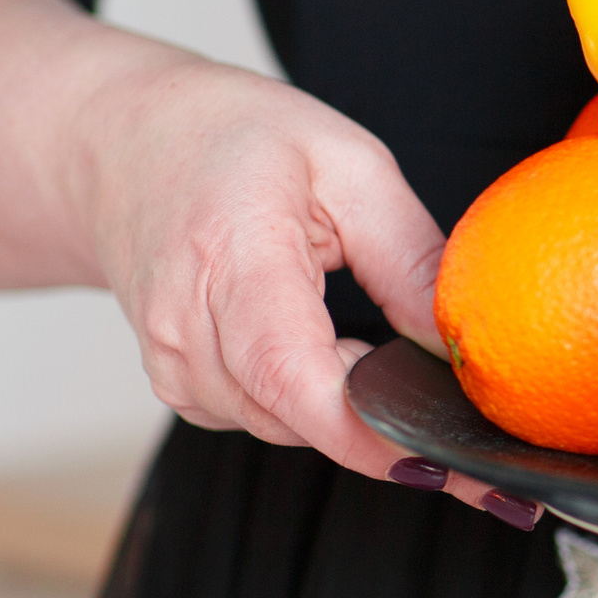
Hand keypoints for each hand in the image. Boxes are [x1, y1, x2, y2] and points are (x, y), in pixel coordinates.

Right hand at [83, 54, 531, 520]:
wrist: (120, 144)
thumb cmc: (233, 140)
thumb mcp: (349, 165)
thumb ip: (409, 258)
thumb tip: (462, 343)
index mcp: (230, 254)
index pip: (289, 371)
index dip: (365, 429)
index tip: (440, 458)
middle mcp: (185, 323)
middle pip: (297, 416)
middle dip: (391, 440)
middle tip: (477, 447)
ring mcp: (174, 363)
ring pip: (288, 426)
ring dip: (355, 416)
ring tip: (396, 367)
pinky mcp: (181, 386)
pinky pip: (268, 418)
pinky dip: (316, 407)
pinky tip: (342, 364)